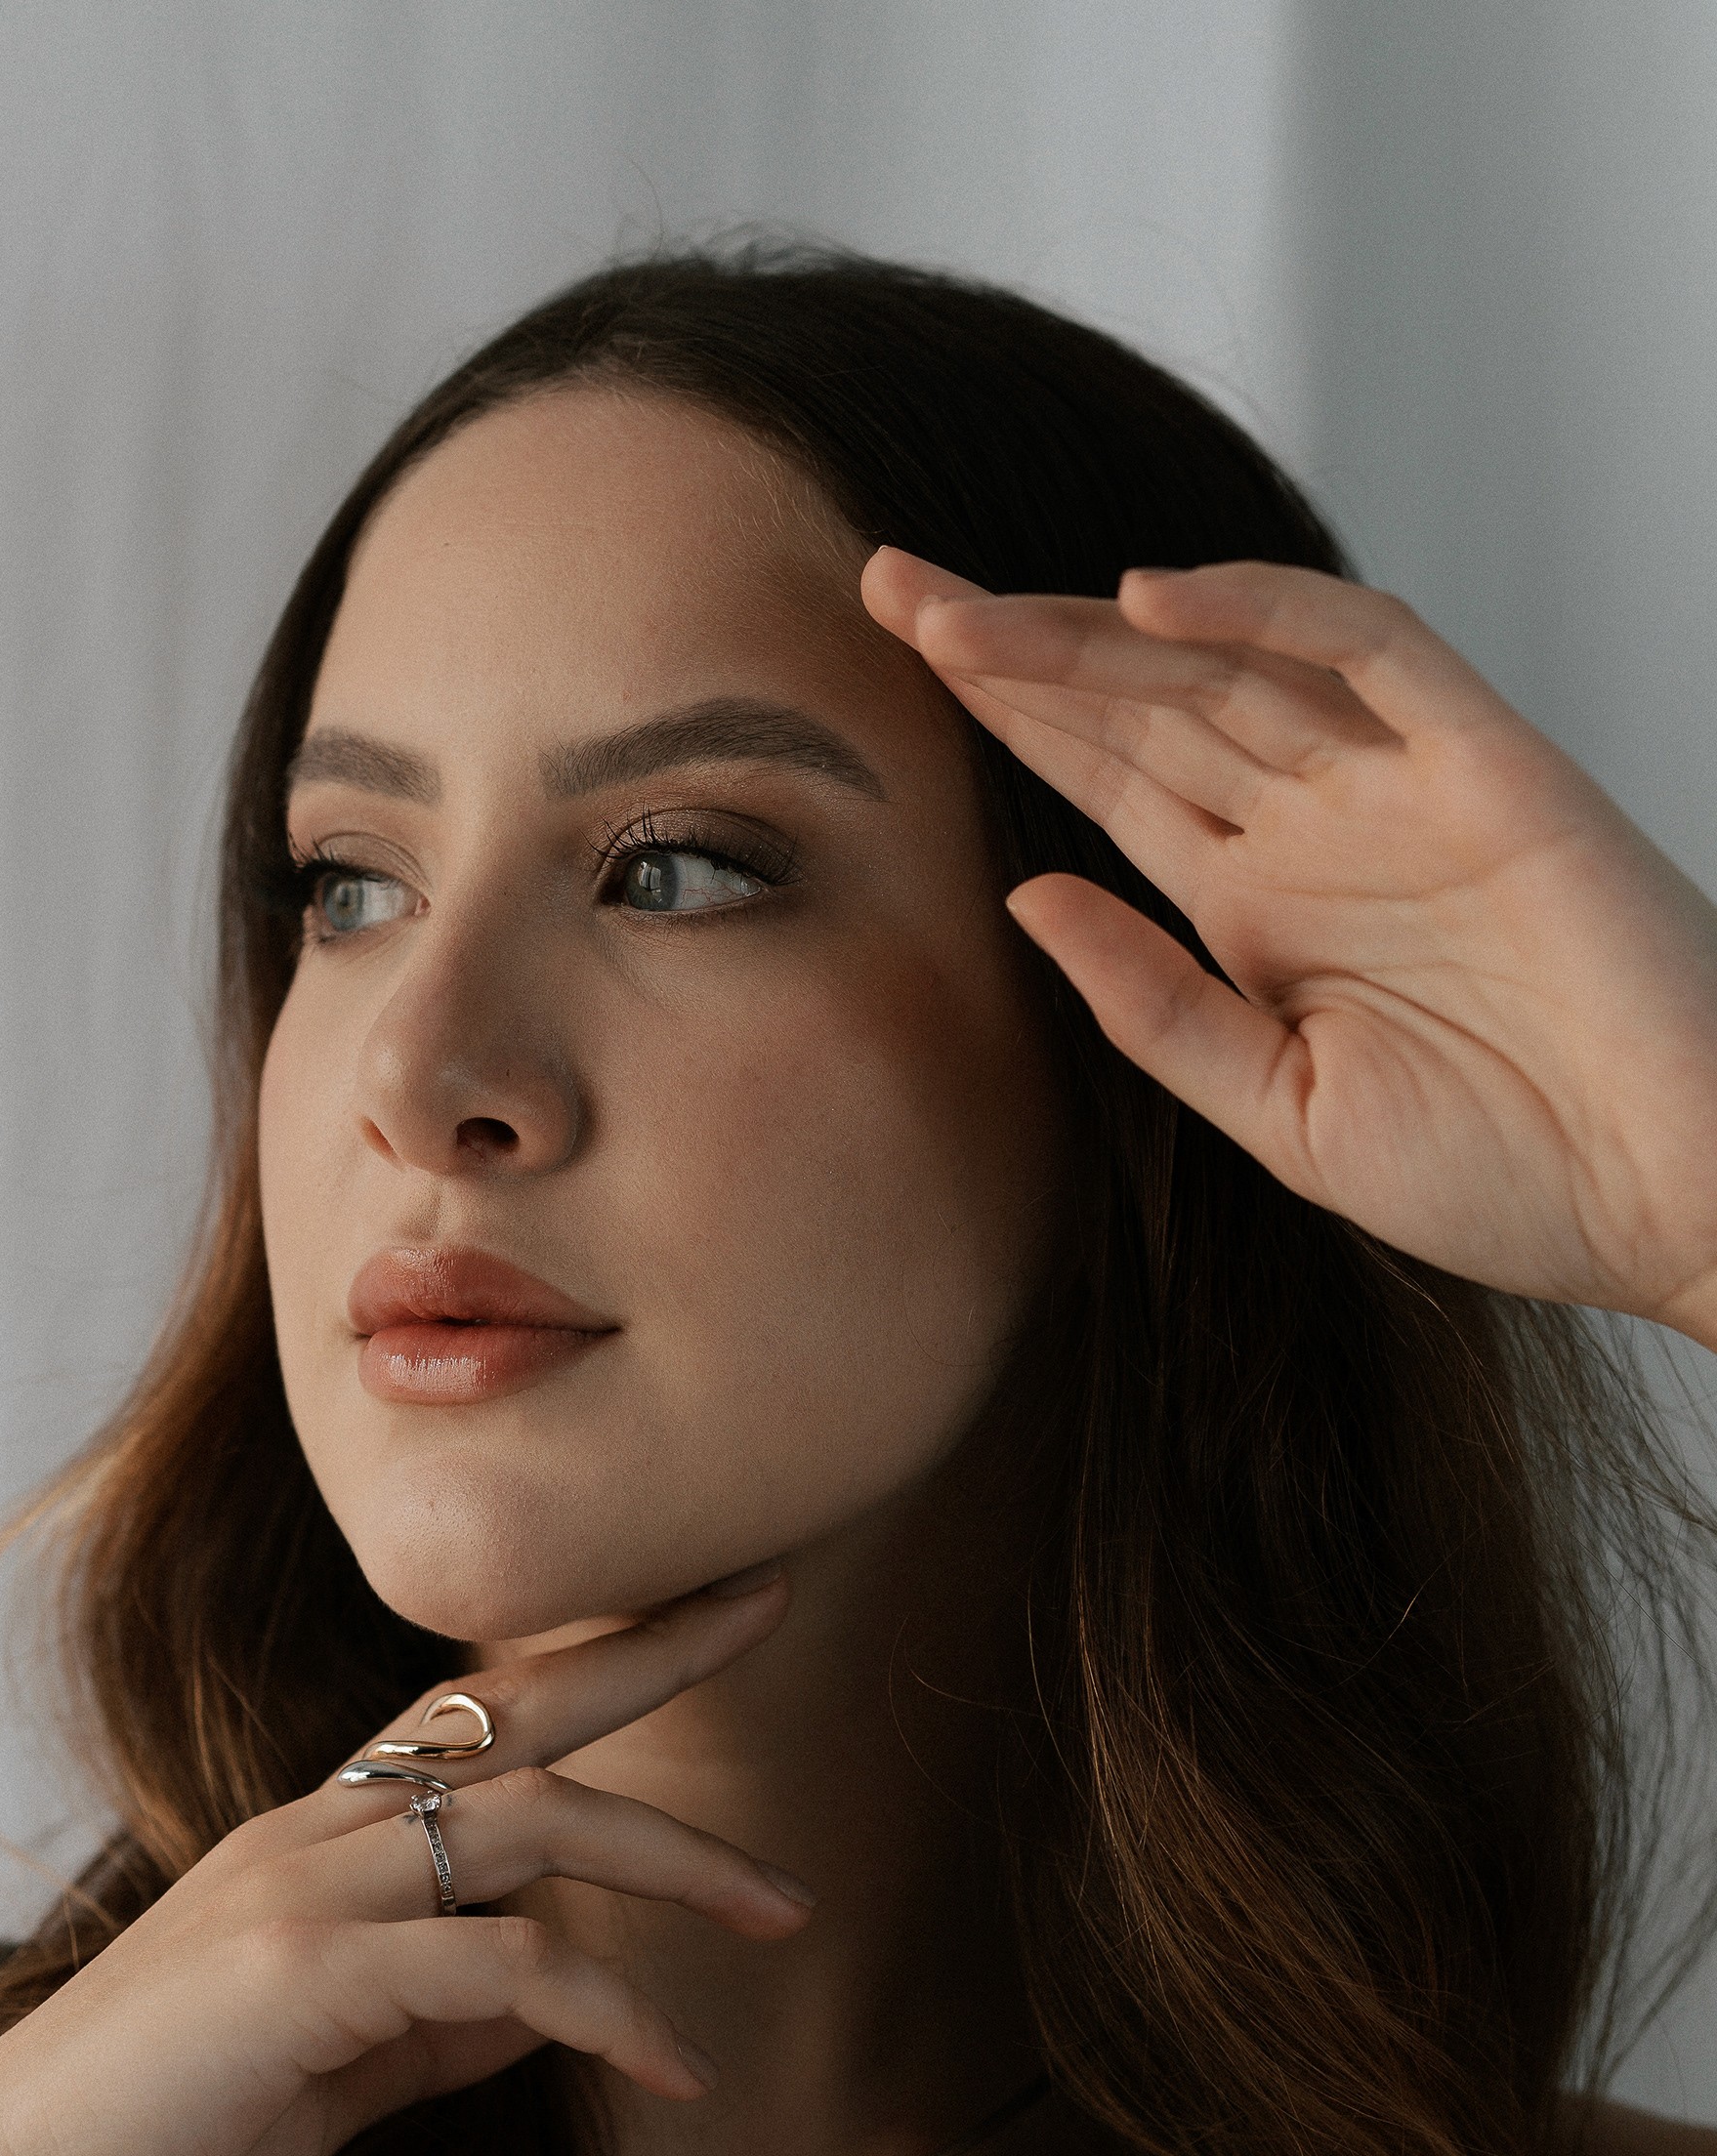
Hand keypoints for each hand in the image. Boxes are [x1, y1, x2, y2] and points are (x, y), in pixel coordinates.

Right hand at [0, 1570, 803, 2155]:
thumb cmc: (152, 2145)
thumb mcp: (331, 2067)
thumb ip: (438, 2021)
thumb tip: (546, 1999)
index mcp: (315, 1839)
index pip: (472, 1708)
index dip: (587, 1650)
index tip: (695, 1608)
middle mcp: (314, 1833)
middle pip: (515, 1709)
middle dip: (652, 1647)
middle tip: (772, 1601)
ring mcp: (304, 1892)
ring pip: (532, 1820)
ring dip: (676, 1857)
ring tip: (785, 1909)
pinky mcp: (302, 1977)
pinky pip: (502, 1971)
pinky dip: (605, 2011)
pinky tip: (674, 2070)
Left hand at [865, 548, 1716, 1346]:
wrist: (1680, 1200)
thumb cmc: (1508, 1174)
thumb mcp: (1285, 1111)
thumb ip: (1156, 1007)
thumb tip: (1025, 902)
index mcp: (1256, 906)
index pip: (1104, 779)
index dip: (1003, 716)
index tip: (892, 663)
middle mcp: (1313, 826)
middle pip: (1138, 703)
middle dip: (1012, 647)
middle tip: (888, 586)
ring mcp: (1398, 786)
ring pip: (1225, 665)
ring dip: (1094, 629)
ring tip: (960, 609)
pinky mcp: (1489, 763)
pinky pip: (1372, 651)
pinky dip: (1269, 613)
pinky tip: (1153, 598)